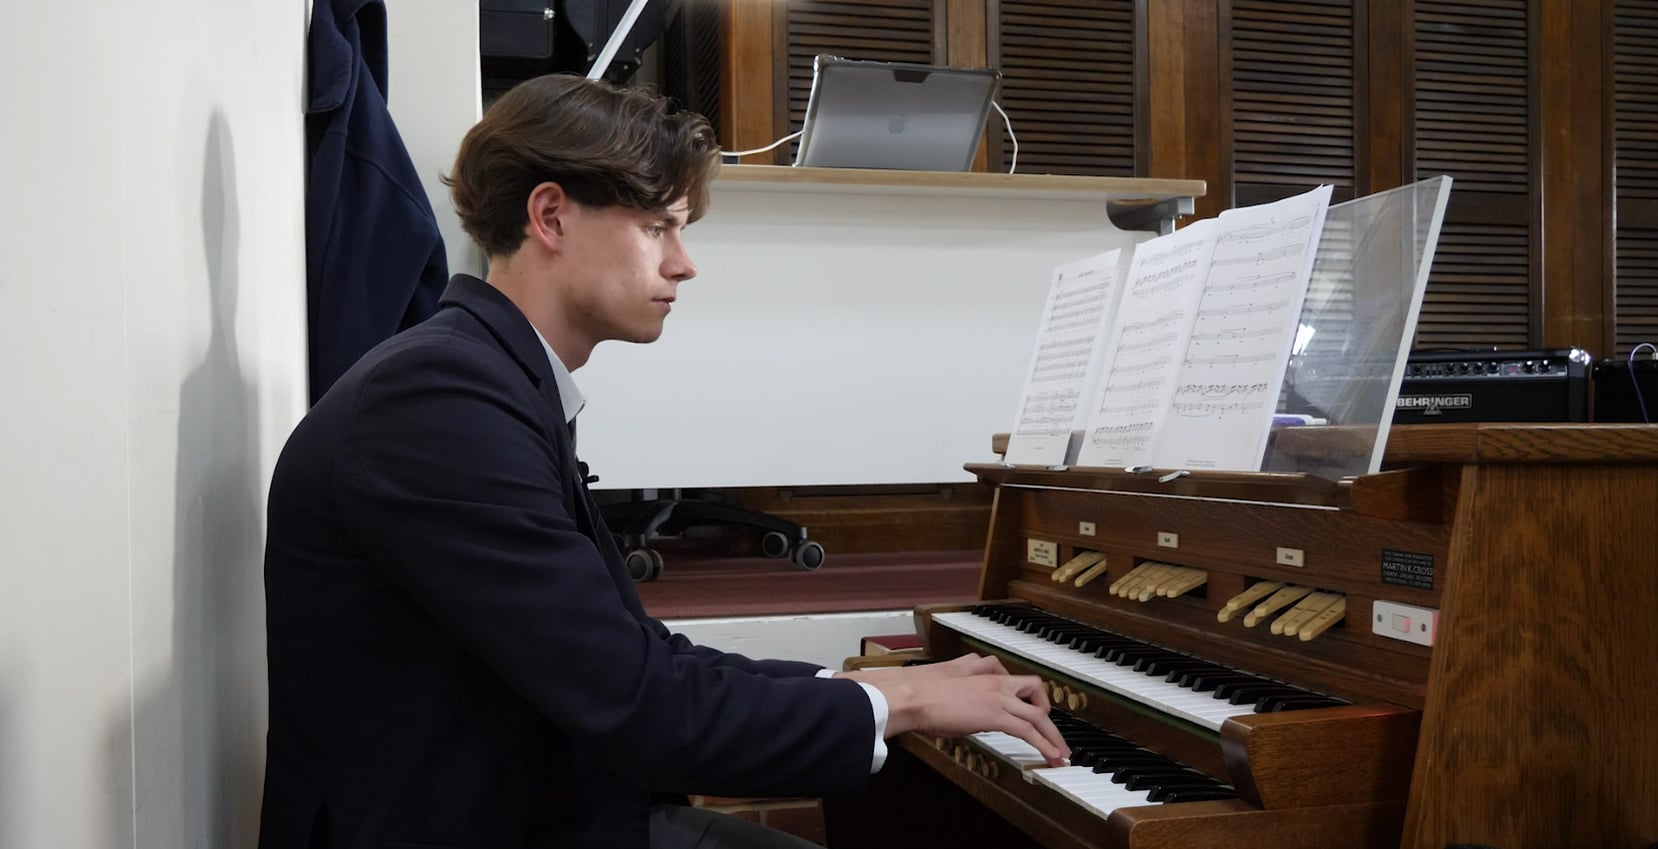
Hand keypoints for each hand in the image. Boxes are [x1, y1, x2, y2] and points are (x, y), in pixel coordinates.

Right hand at [855, 656, 1068, 766]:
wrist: (913, 696)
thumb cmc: (919, 693)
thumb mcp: (944, 685)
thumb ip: (959, 690)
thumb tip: (961, 707)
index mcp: (980, 670)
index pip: (1011, 677)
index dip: (1024, 694)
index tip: (1029, 708)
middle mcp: (995, 679)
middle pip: (1034, 689)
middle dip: (1046, 712)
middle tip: (1051, 730)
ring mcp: (998, 697)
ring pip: (1037, 714)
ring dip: (1052, 734)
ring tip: (1060, 751)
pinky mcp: (997, 715)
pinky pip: (1029, 731)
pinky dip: (1044, 744)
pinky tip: (1050, 755)